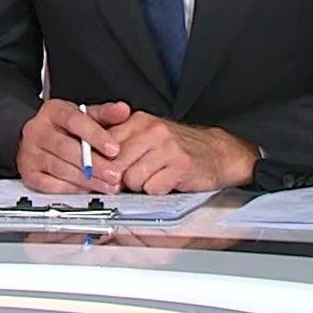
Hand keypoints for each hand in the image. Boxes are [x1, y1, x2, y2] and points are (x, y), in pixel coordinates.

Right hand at [16, 99, 129, 193]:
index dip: (95, 135)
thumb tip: (122, 110)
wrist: (39, 140)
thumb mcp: (86, 116)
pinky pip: (49, 184)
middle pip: (66, 148)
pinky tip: (85, 189)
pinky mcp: (28, 173)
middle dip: (94, 164)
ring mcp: (30, 153)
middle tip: (114, 174)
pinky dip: (69, 189)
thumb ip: (106, 114)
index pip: (74, 120)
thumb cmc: (66, 129)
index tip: (114, 149)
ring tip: (106, 185)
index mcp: (53, 111)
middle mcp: (37, 130)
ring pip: (59, 168)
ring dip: (86, 179)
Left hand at [109, 114, 258, 194]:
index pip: (104, 145)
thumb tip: (94, 167)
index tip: (105, 174)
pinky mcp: (180, 165)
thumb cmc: (177, 147)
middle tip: (134, 179)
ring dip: (140, 186)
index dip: (102, 165)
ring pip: (132, 179)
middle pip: (116, 165)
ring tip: (154, 178)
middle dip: (121, 179)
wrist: (218, 152)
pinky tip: (167, 182)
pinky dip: (157, 191)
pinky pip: (153, 188)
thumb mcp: (146, 136)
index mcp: (138, 120)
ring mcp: (167, 147)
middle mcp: (152, 130)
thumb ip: (121, 146)